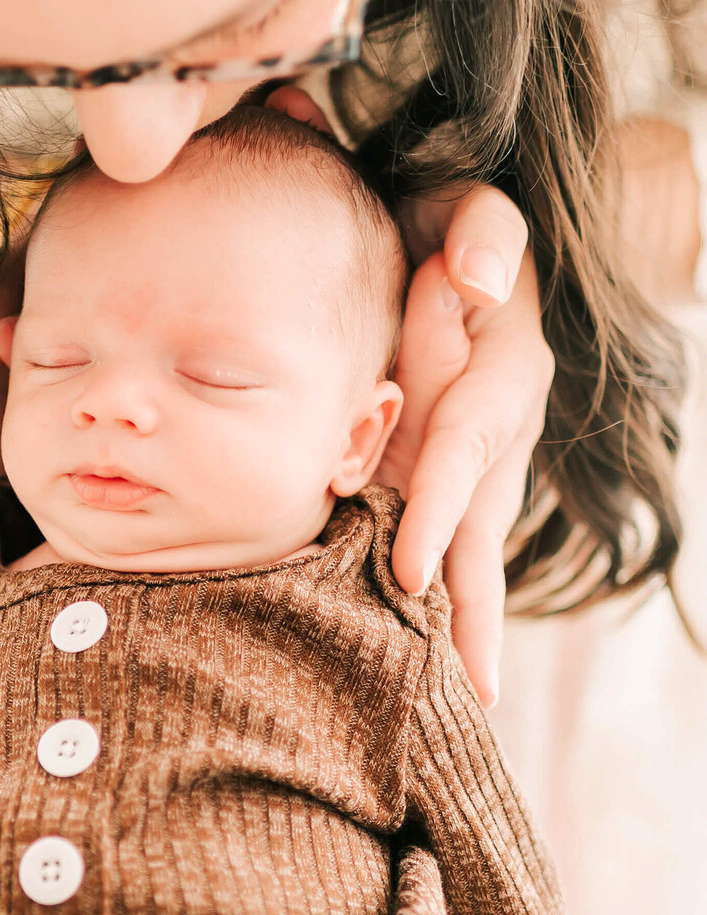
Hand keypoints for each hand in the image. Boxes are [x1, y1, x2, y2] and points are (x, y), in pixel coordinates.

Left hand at [383, 188, 551, 707]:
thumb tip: (472, 271)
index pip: (465, 453)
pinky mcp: (442, 483)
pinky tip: (415, 668)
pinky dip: (432, 608)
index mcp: (502, 377)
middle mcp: (495, 436)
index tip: (412, 571)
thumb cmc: (450, 222)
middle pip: (482, 534)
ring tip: (457, 708)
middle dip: (471, 611)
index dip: (440, 510)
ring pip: (468, 558)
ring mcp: (472, 469)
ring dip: (460, 630)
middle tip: (470, 694)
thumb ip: (482, 230)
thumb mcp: (471, 206)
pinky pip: (442, 551)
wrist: (449, 245)